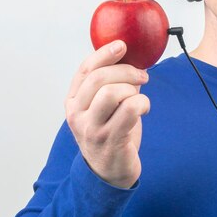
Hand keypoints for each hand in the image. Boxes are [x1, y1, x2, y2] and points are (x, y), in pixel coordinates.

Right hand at [64, 40, 149, 187]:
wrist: (110, 172)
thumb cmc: (111, 133)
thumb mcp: (105, 107)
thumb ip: (114, 83)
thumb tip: (131, 58)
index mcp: (73, 102)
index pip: (84, 70)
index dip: (103, 54)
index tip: (122, 45)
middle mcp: (77, 114)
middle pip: (99, 78)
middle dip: (126, 71)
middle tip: (142, 75)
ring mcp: (92, 128)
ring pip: (111, 92)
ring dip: (132, 89)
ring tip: (139, 97)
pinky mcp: (110, 139)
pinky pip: (129, 109)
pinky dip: (142, 103)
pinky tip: (144, 109)